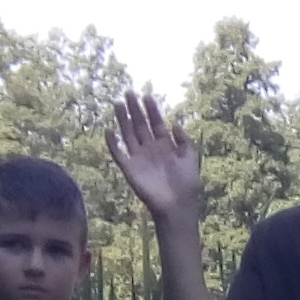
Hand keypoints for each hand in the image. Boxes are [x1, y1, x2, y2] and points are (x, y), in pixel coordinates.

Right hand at [108, 91, 203, 223]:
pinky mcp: (129, 169)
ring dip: (123, 120)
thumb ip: (185, 141)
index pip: (156, 123)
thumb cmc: (187, 185)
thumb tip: (175, 123)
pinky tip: (109, 131)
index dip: (152, 110)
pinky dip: (113, 144)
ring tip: (118, 104)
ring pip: (128, 134)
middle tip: (129, 93)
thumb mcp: (191, 159)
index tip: (147, 96)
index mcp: (166, 146)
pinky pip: (118, 154)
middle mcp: (151, 149)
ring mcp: (139, 158)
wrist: (177, 206)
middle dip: (135, 109)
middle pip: (140, 125)